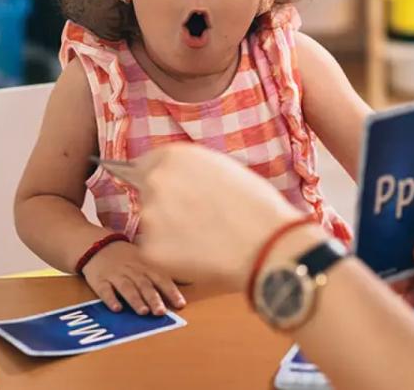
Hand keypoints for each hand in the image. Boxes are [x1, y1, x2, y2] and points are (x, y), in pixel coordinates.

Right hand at [80, 240, 185, 315]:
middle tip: (161, 312)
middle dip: (153, 298)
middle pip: (144, 285)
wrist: (97, 245)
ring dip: (135, 300)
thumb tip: (190, 281)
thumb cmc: (126, 257)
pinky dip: (110, 299)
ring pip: (126, 288)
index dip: (171, 291)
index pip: (161, 279)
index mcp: (145, 267)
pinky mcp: (99, 281)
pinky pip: (105, 290)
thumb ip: (163, 275)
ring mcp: (115, 275)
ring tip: (143, 312)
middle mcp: (132, 271)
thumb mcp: (146, 261)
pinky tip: (116, 309)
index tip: (180, 304)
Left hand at [100, 143, 302, 290]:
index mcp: (175, 156)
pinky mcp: (150, 250)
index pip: (147, 164)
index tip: (173, 192)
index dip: (163, 180)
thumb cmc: (257, 206)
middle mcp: (156, 181)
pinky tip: (199, 255)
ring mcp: (150, 216)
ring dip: (168, 232)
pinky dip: (172, 256)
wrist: (266, 245)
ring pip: (152, 224)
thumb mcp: (224, 169)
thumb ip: (193, 171)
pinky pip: (156, 252)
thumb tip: (180, 180)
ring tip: (204, 239)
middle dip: (166, 205)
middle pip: (148, 193)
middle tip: (196, 219)